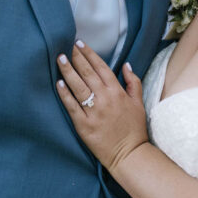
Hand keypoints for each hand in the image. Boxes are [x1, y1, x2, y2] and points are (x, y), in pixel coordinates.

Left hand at [57, 42, 148, 171]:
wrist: (129, 154)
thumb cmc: (134, 129)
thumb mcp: (139, 103)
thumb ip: (134, 82)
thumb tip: (127, 65)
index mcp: (118, 92)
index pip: (101, 67)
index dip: (90, 54)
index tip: (80, 44)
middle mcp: (105, 99)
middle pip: (88, 73)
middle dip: (76, 58)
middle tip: (67, 47)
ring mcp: (93, 111)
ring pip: (78, 86)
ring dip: (68, 71)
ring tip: (59, 59)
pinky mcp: (83, 124)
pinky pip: (72, 106)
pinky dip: (65, 94)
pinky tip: (59, 83)